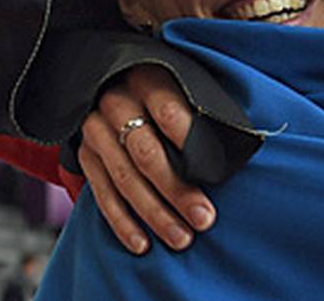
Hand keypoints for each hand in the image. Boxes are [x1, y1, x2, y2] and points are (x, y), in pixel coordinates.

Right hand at [77, 64, 215, 252]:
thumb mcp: (184, 85)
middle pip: (146, 153)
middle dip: (177, 191)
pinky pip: (102, 194)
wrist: (111, 82)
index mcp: (147, 80)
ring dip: (154, 214)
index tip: (212, 170)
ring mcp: (96, 131)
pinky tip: (142, 243)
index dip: (189, 140)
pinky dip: (122, 222)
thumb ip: (202, 109)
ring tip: (181, 238)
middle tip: (203, 219)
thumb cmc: (165, 90)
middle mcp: (116, 103)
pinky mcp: (86, 156)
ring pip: (125, 179)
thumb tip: (237, 146)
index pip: (168, 110)